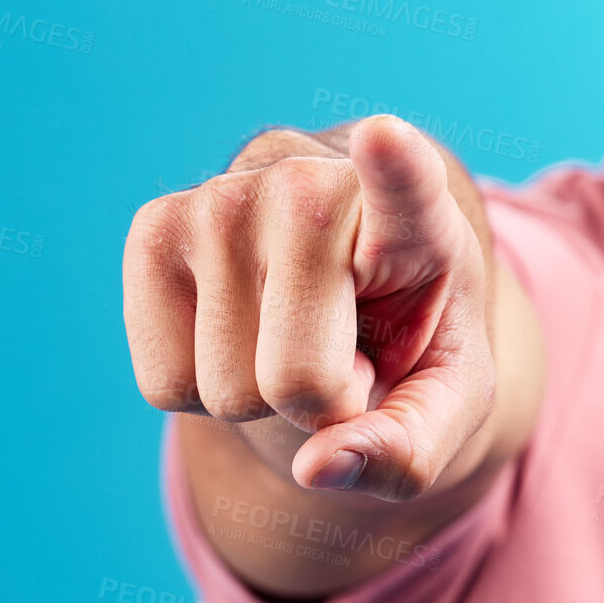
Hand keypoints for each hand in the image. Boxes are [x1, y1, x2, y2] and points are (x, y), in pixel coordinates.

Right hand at [123, 115, 495, 501]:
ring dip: (262, 396)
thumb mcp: (447, 400)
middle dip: (322, 403)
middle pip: (297, 377)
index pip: (406, 186)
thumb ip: (410, 446)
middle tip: (349, 353)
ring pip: (224, 389)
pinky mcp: (155, 226)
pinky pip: (162, 384)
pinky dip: (201, 390)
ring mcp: (227, 196)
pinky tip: (243, 328)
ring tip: (298, 330)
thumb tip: (319, 466)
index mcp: (418, 216)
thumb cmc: (410, 338)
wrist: (349, 289)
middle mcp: (315, 183)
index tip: (385, 136)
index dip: (395, 166)